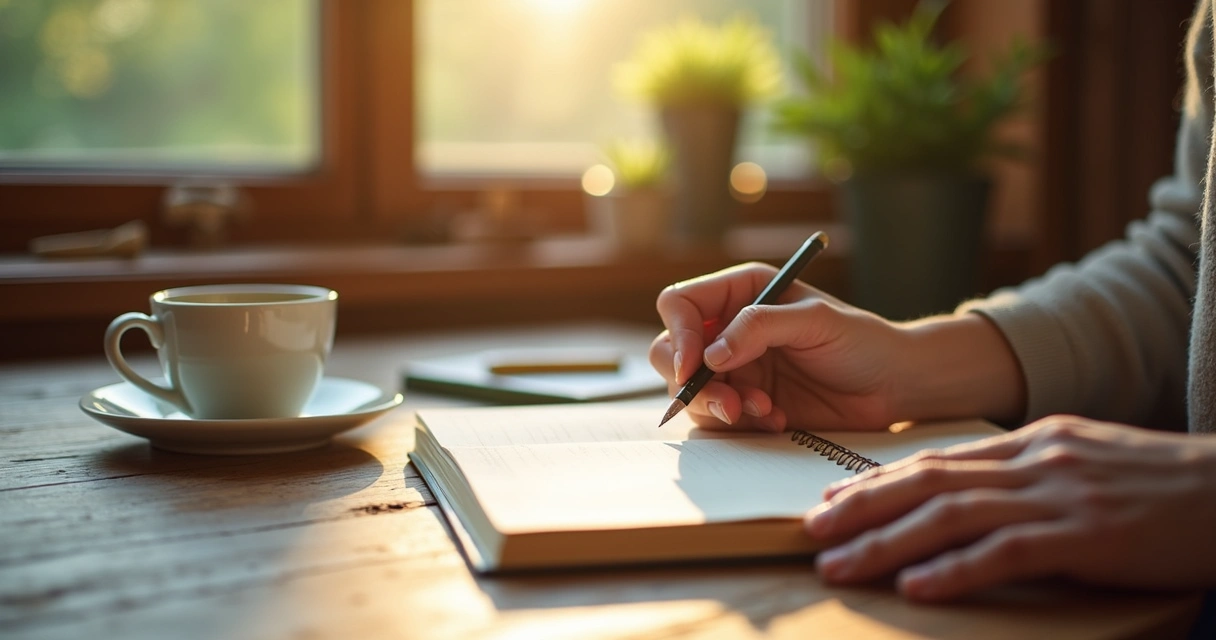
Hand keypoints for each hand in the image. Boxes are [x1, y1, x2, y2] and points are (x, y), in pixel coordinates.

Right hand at [650, 262, 907, 431]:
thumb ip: (760, 327)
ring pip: (690, 391)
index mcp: (740, 293)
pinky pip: (716, 419)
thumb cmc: (862, 341)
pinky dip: (741, 424)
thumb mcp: (816, 321)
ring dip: (721, 407)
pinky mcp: (744, 403)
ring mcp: (734, 369)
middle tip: (728, 405)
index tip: (696, 368)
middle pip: (670, 351)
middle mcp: (727, 329)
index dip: (679, 334)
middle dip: (691, 383)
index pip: (680, 305)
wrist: (892, 386)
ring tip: (766, 410)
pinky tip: (777, 419)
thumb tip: (711, 355)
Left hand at [804, 415, 1215, 600]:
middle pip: (929, 481)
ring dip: (887, 541)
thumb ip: (1027, 475)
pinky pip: (1007, 553)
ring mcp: (1058, 496)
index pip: (937, 460)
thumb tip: (970, 494)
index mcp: (1032, 444)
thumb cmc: (1161, 486)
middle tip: (811, 529)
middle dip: (863, 506)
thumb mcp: (1085, 463)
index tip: (832, 497)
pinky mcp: (1086, 536)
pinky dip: (955, 570)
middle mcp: (1035, 462)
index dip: (878, 479)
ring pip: (953, 515)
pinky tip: (916, 587)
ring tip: (839, 563)